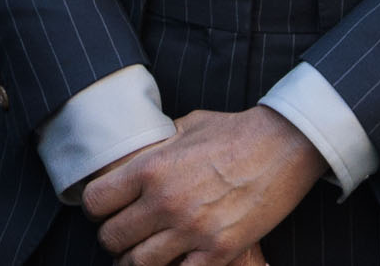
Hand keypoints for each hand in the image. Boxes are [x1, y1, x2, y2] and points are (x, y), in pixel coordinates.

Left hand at [80, 107, 324, 261]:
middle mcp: (165, 200)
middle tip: (126, 237)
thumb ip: (153, 147)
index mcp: (150, 167)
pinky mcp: (221, 251)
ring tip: (143, 256)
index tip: (105, 212)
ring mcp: (193, 229)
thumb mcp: (183, 127)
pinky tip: (175, 262)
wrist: (284, 146)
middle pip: (112, 238)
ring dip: (136, 263)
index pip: (95, 201)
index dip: (95, 210)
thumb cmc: (233, 132)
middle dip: (114, 240)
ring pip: (139, 264)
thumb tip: (131, 156)